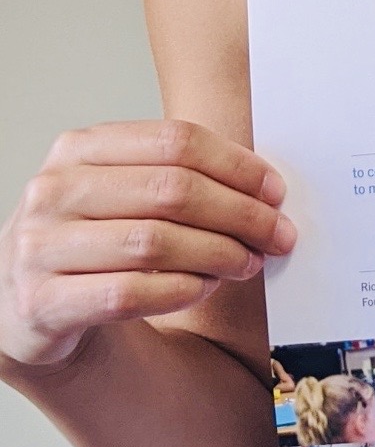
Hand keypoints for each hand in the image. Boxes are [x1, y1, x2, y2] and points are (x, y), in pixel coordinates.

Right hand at [0, 120, 295, 368]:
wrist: (25, 306)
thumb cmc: (94, 238)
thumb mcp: (123, 190)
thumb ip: (179, 177)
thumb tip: (266, 190)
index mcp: (79, 147)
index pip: (176, 141)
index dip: (236, 165)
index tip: (275, 190)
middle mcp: (53, 190)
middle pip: (171, 190)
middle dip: (238, 213)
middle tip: (276, 234)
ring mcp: (38, 246)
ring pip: (154, 242)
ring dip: (217, 254)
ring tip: (247, 262)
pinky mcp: (38, 303)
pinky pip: (127, 293)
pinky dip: (179, 290)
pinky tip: (205, 288)